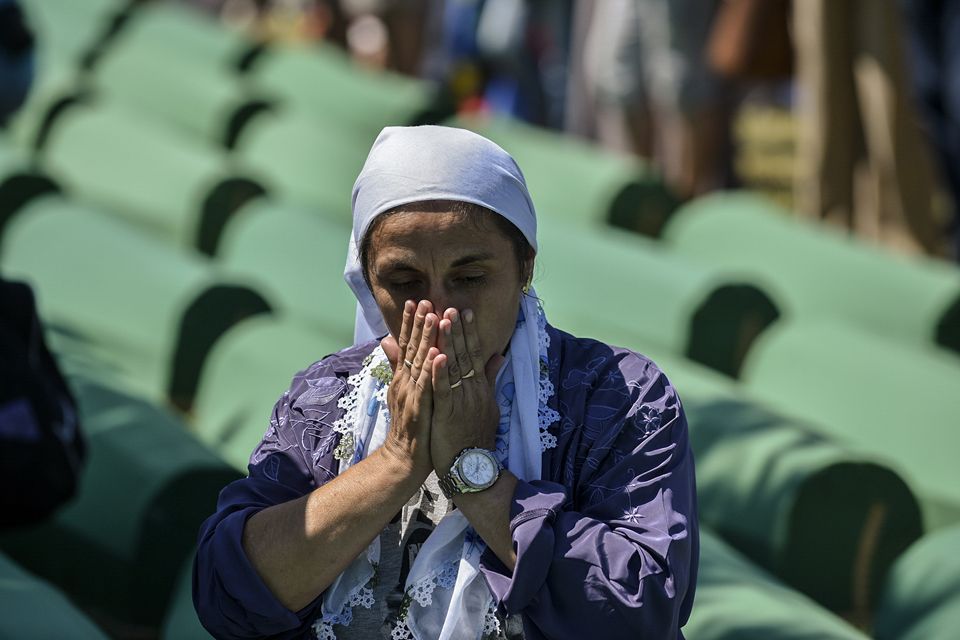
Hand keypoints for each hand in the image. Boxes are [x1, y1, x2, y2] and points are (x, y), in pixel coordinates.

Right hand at [380, 300, 439, 480]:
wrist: (405, 457)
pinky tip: (438, 353)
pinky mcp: (420, 407)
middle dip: (419, 323)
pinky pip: (427, 385)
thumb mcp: (403, 393)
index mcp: (404, 378)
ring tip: (434, 317)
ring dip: (426, 338)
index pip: (407, 345)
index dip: (411, 323)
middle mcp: (405, 382)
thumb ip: (399, 368)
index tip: (416, 302)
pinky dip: (431, 369)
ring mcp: (411, 393)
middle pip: (412, 347)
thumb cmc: (410, 426)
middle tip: (426, 300)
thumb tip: (389, 344)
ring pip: (420, 361)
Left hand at [430, 308, 505, 474]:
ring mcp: (461, 402)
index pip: (475, 354)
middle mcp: (472, 391)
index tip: (464, 311)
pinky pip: (443, 390)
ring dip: (448, 343)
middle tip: (452, 306)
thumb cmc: (476, 438)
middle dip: (458, 330)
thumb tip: (498, 356)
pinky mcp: (448, 414)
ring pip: (454, 367)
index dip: (469, 332)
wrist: (473, 469)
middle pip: (465, 355)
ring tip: (443, 320)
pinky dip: (439, 373)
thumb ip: (490, 379)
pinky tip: (436, 356)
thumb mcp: (489, 406)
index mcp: (479, 388)